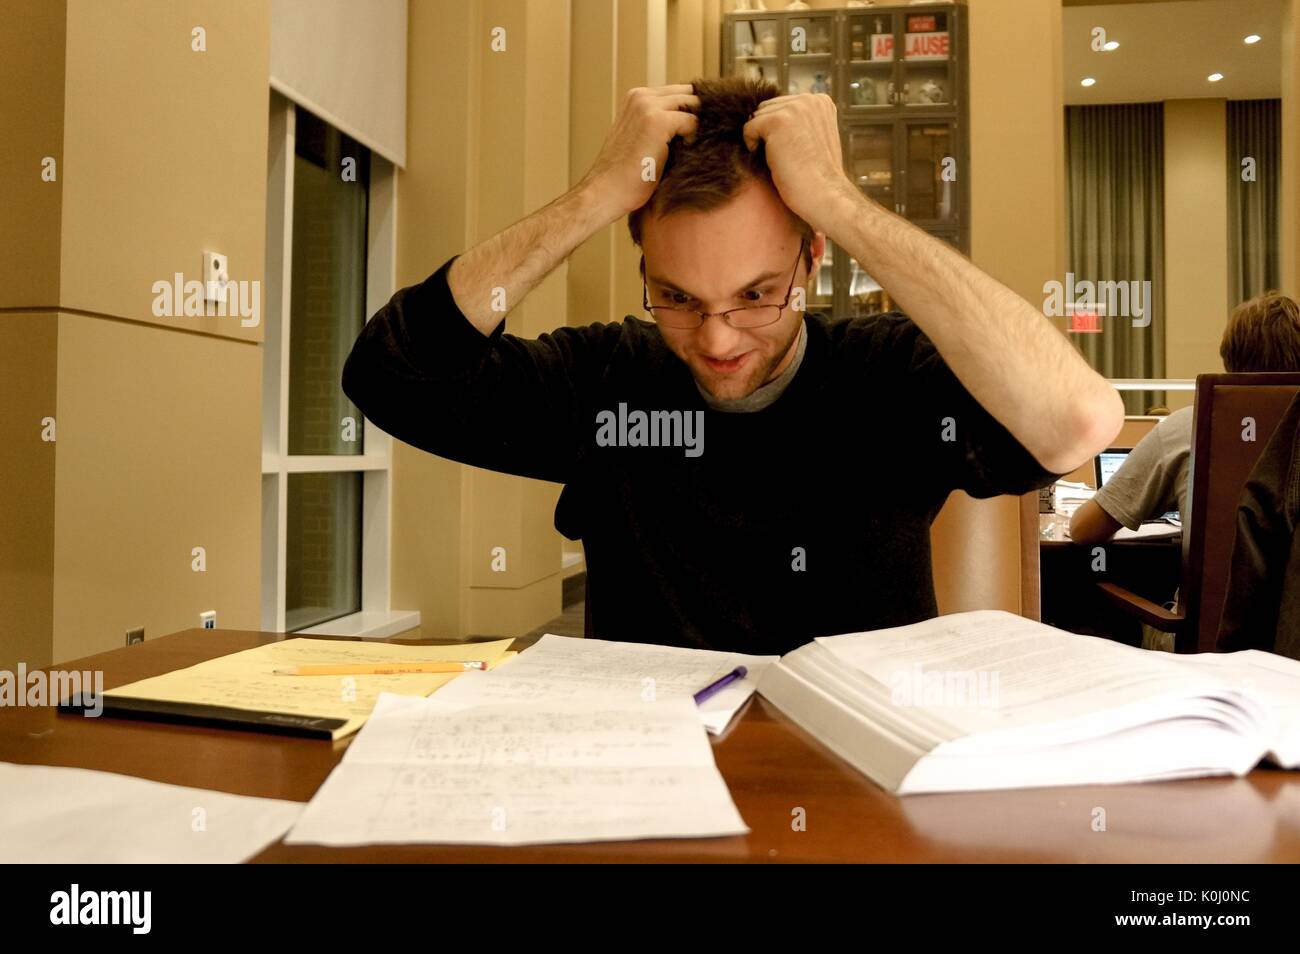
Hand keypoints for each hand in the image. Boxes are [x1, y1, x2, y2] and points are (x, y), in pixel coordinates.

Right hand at [579, 84, 698, 220]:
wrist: (605, 191)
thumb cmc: (625, 175)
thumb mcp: (641, 139)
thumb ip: (661, 124)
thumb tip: (696, 124)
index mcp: (635, 98)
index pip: (678, 92)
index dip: (691, 111)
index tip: (694, 134)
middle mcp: (641, 96)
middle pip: (689, 93)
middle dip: (699, 114)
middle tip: (700, 142)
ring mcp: (648, 106)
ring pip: (693, 104)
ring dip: (697, 126)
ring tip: (690, 151)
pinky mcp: (657, 121)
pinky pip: (693, 121)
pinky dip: (694, 138)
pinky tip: (684, 156)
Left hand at [742, 93, 851, 233]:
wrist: (825, 196)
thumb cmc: (817, 176)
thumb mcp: (814, 139)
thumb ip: (800, 123)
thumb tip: (767, 118)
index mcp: (821, 101)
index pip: (781, 105)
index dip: (778, 131)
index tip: (792, 151)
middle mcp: (810, 99)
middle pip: (766, 108)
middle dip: (767, 132)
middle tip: (784, 157)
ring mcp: (795, 108)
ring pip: (756, 116)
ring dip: (761, 139)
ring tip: (780, 159)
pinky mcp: (779, 120)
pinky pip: (748, 127)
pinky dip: (751, 145)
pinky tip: (771, 160)